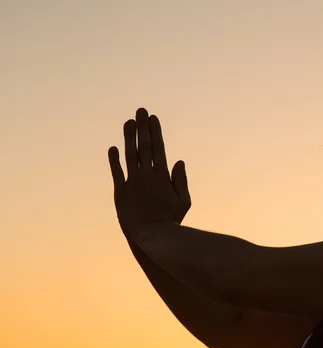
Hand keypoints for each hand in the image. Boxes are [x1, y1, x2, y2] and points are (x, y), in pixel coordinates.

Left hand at [108, 108, 191, 238]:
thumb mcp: (183, 201)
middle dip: (142, 127)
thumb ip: (181, 180)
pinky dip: (114, 159)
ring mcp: (132, 183)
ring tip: (128, 122)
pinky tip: (114, 147)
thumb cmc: (171, 221)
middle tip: (140, 111)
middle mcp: (147, 176)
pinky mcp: (121, 192)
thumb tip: (178, 161)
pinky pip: (117, 172)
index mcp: (163, 177)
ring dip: (129, 137)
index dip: (155, 132)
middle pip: (144, 147)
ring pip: (130, 155)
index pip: (158, 148)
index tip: (153, 118)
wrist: (151, 237)